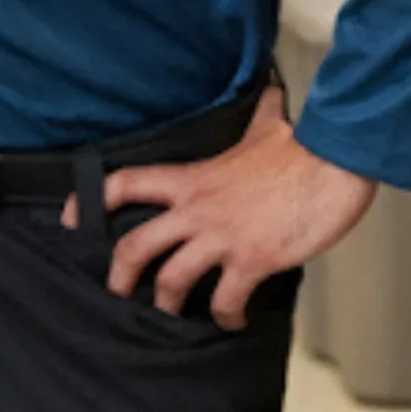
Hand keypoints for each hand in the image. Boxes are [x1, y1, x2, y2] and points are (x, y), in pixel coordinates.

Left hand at [59, 88, 377, 330]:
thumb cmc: (303, 148)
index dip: (90, 201)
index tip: (74, 220)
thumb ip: (256, 114)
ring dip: (168, 305)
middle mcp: (196, 209)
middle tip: (118, 294)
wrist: (337, 162)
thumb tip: (266, 91)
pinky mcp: (252, 260)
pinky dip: (225, 316)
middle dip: (119, 276)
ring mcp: (222, 237)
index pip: (123, 183)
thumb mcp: (266, 125)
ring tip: (172, 316)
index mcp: (191, 179)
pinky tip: (232, 320)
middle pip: (135, 246)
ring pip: (172, 280)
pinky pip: (225, 299)